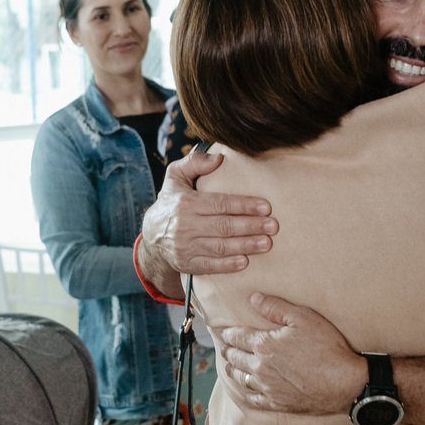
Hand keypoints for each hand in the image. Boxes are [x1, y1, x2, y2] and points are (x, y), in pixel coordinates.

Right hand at [141, 150, 277, 275]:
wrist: (151, 235)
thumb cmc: (171, 202)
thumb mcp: (175, 176)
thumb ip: (194, 162)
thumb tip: (219, 159)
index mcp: (185, 203)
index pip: (220, 203)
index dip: (244, 205)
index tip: (265, 207)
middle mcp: (184, 225)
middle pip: (224, 226)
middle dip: (251, 226)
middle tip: (272, 226)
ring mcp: (185, 247)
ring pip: (220, 246)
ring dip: (246, 245)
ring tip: (266, 243)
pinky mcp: (186, 263)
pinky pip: (209, 265)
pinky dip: (228, 265)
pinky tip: (245, 261)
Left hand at [218, 293, 364, 413]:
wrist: (345, 383)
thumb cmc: (327, 348)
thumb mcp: (304, 318)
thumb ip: (276, 307)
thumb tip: (254, 299)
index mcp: (264, 345)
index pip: (238, 337)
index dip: (229, 333)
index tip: (225, 332)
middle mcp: (260, 367)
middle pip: (236, 358)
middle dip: (229, 351)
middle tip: (225, 348)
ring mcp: (268, 387)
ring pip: (241, 378)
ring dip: (233, 370)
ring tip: (230, 365)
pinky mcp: (278, 403)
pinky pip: (253, 400)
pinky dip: (245, 394)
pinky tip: (243, 392)